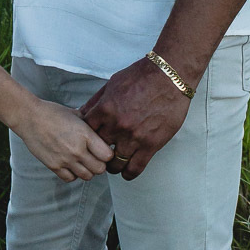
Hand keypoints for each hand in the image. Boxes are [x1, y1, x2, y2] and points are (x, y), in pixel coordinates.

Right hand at [15, 100, 112, 182]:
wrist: (29, 117)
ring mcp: (65, 160)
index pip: (107, 156)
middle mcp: (77, 150)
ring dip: (87, 170)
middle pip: (100, 169)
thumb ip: (89, 125)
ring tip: (82, 160)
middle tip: (94, 157)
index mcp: (85, 134)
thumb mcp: (75, 113)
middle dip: (99, 164)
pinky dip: (73, 174)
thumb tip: (100, 131)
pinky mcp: (54, 166)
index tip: (103, 150)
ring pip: (87, 176)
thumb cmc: (52, 112)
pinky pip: (70, 178)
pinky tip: (70, 164)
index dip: (108, 154)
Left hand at [79, 57, 190, 179]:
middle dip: (97, 152)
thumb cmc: (141, 76)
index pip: (87, 131)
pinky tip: (126, 172)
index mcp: (106, 108)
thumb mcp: (112, 83)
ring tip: (113, 164)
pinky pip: (135, 168)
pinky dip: (128, 173)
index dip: (87, 136)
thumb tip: (82, 113)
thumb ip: (97, 100)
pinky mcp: (150, 145)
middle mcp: (117, 125)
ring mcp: (134, 137)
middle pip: (98, 148)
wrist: (168, 77)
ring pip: (115, 163)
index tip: (89, 139)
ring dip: (112, 166)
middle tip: (99, 154)